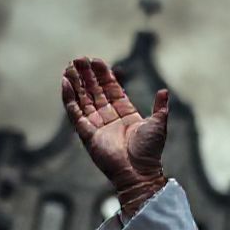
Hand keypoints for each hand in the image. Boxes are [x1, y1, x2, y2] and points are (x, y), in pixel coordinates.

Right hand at [61, 57, 167, 215]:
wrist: (139, 171)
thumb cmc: (150, 150)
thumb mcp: (158, 124)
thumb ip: (160, 107)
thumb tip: (164, 91)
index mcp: (126, 114)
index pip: (112, 90)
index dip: (104, 76)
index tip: (96, 61)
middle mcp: (109, 118)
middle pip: (95, 92)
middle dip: (88, 76)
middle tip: (79, 59)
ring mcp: (97, 126)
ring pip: (83, 99)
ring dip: (76, 83)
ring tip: (70, 66)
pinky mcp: (86, 134)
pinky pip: (75, 113)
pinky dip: (69, 98)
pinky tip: (65, 83)